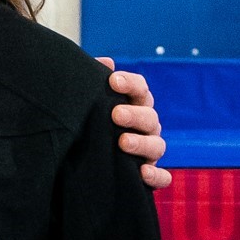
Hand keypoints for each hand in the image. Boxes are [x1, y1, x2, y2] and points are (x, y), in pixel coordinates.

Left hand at [97, 57, 169, 190]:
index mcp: (133, 105)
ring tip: (122, 142)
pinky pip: (161, 177)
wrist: (78, 159)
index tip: (112, 81)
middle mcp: (145, 126)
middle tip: (115, 114)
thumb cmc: (87, 122)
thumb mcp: (87, 103)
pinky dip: (156, 176)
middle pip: (150, 116)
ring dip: (142, 143)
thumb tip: (105, 62)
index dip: (129, 83)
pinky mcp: (148, 175)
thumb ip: (93, 83)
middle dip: (134, 114)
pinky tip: (142, 173)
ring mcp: (149, 151)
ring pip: (157, 145)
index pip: (140, 89)